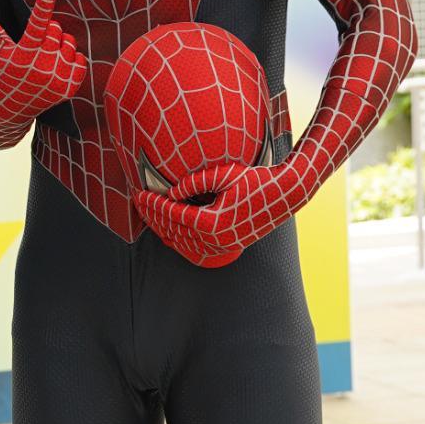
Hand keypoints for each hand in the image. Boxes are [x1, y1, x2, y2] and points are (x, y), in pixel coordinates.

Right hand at [0, 0, 86, 123]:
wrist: (9, 108)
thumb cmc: (0, 70)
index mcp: (23, 53)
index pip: (36, 22)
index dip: (43, 1)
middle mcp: (42, 66)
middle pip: (55, 28)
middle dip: (46, 32)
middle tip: (34, 47)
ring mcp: (58, 78)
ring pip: (69, 42)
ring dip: (58, 45)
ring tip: (43, 59)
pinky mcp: (70, 88)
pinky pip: (81, 59)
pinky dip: (70, 61)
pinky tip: (55, 70)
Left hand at [134, 158, 301, 267]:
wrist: (285, 194)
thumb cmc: (255, 180)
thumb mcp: (223, 175)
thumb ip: (194, 183)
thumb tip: (170, 192)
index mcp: (212, 221)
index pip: (171, 214)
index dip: (153, 204)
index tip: (139, 194)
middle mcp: (215, 239)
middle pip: (172, 229)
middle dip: (153, 215)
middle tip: (139, 202)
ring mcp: (222, 246)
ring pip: (181, 242)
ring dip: (163, 228)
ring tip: (149, 214)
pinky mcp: (227, 247)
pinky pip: (195, 249)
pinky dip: (178, 241)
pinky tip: (167, 233)